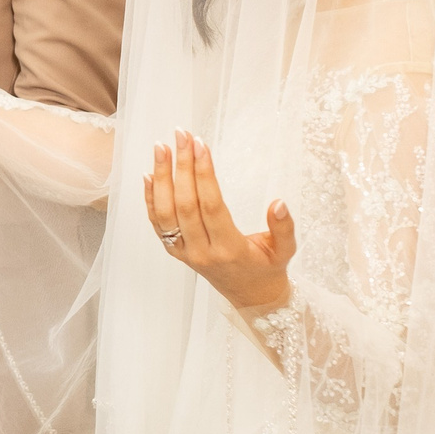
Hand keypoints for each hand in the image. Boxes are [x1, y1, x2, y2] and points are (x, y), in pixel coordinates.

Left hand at [144, 132, 293, 310]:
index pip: (212, 206)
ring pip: (165, 213)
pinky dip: (150, 199)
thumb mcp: (285, 251)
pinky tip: (149, 174)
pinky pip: (157, 224)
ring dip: (161, 178)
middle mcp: (202, 252)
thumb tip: (279, 203)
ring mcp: (185, 254)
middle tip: (181, 135)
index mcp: (230, 250)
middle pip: (185, 205)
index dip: (205, 174)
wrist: (251, 297)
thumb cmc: (268, 269)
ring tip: (161, 147)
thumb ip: (283, 229)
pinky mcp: (175, 252)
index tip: (201, 145)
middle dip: (182, 166)